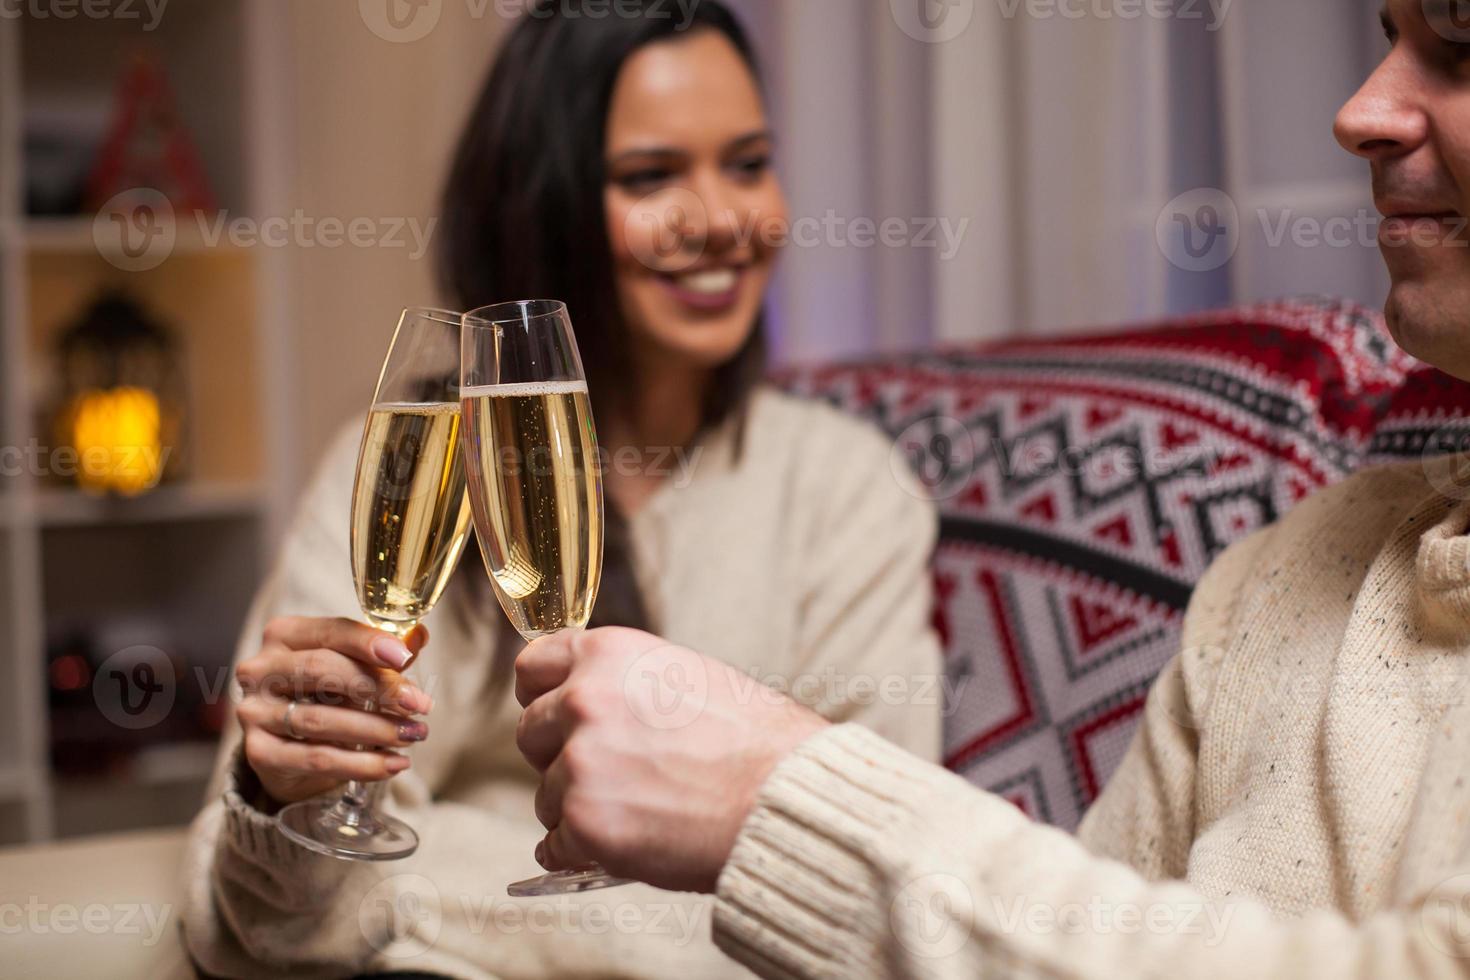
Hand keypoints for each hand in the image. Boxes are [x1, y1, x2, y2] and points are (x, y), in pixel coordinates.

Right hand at [235, 616, 434, 804]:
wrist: (291, 749)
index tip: (404, 657)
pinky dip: (362, 764)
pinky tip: (394, 763)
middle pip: (322, 670)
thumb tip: (419, 636)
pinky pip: (317, 758)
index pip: (330, 631)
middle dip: (378, 687)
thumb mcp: (353, 668)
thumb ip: (383, 655)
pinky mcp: (258, 752)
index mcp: (284, 635)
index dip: (368, 642)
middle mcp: (260, 669)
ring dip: (376, 729)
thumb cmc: (327, 695)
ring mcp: (255, 711)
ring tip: (413, 734)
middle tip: (420, 704)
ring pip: (321, 719)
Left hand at [515, 627, 828, 892]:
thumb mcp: (684, 674)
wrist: (785, 796)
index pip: (531, 667)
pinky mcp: (585, 822)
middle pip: (529, 732)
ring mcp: (579, 763)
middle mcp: (584, 701)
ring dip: (580, 807)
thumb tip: (582, 695)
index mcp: (608, 655)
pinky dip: (584, 852)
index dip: (542, 695)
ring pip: (545, 794)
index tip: (556, 715)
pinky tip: (627, 843)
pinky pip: (556, 844)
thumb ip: (624, 681)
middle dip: (559, 756)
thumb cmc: (754, 740)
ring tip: (643, 809)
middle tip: (611, 773)